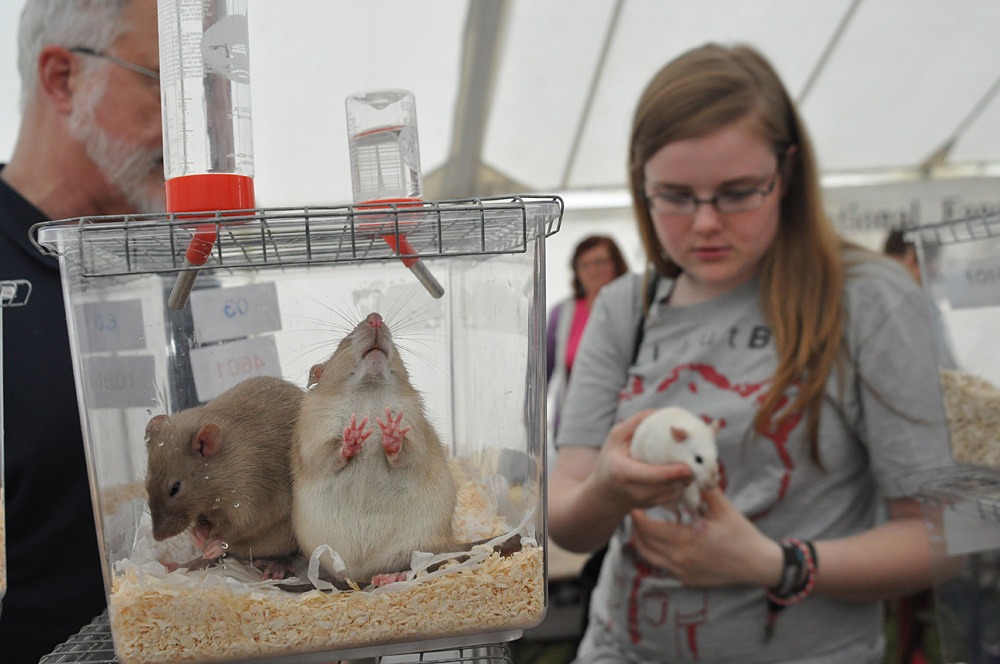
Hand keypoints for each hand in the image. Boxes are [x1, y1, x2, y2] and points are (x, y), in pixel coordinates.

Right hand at [590, 410, 694, 514]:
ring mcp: (645, 501)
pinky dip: (683, 485)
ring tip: (696, 466)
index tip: (687, 467)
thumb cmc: (611, 459)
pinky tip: (687, 474)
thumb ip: (637, 422)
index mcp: (622, 471)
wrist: (605, 493)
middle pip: (667, 486)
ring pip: (673, 492)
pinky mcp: (653, 505)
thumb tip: (663, 412)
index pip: (649, 475)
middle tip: (699, 462)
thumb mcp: (616, 437)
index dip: (670, 473)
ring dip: (687, 481)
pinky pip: (674, 496)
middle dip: (685, 476)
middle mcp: (634, 490)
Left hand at [629, 487, 781, 587]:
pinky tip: (658, 539)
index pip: (649, 529)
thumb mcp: (723, 508)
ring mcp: (681, 571)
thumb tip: (692, 468)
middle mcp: (679, 559)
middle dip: (635, 526)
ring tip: (641, 525)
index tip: (635, 503)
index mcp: (686, 540)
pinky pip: (660, 564)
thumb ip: (705, 489)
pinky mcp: (685, 578)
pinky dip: (653, 551)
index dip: (638, 516)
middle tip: (635, 510)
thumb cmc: (740, 535)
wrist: (756, 565)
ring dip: (641, 540)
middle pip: (643, 543)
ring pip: (648, 556)